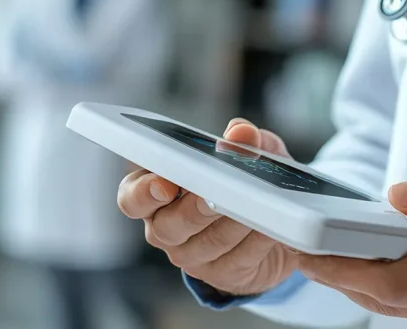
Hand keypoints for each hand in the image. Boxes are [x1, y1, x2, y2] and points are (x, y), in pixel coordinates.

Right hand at [117, 118, 298, 295]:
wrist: (274, 224)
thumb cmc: (244, 181)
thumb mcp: (248, 154)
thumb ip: (242, 139)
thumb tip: (240, 132)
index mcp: (156, 191)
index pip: (132, 197)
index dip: (143, 192)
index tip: (165, 184)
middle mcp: (165, 227)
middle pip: (166, 226)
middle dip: (194, 209)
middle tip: (215, 196)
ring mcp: (190, 255)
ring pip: (205, 243)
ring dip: (232, 223)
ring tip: (255, 205)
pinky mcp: (220, 274)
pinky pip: (235, 260)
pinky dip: (255, 241)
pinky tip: (270, 227)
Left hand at [297, 157, 406, 328]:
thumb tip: (398, 195)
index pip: (395, 277)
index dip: (344, 267)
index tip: (309, 250)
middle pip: (386, 300)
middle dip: (338, 278)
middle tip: (302, 253)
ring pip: (400, 312)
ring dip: (359, 289)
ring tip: (326, 261)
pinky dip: (390, 298)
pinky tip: (372, 276)